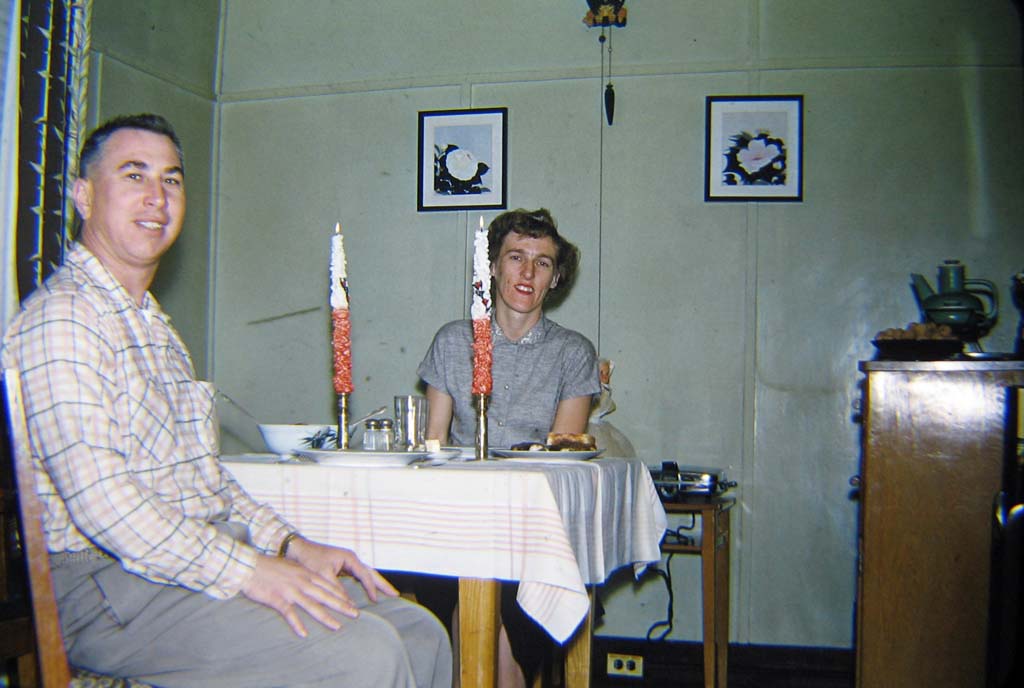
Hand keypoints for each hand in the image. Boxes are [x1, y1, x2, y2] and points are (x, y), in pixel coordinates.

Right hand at [242, 552, 356, 637]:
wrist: (249, 565)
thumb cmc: (270, 567)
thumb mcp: (292, 568)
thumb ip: (304, 575)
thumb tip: (314, 582)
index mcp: (306, 574)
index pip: (328, 586)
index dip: (342, 595)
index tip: (353, 604)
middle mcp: (301, 581)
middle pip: (325, 595)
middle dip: (341, 606)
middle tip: (355, 614)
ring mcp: (290, 590)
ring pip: (311, 605)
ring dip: (325, 617)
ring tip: (337, 627)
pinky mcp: (277, 598)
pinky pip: (289, 613)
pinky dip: (296, 623)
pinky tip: (304, 634)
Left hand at [286, 536, 398, 603]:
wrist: (297, 549)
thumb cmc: (310, 559)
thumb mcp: (323, 575)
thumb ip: (336, 589)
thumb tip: (348, 604)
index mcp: (349, 558)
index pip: (364, 575)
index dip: (370, 588)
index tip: (374, 600)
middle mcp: (351, 559)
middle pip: (371, 572)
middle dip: (383, 584)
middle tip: (395, 594)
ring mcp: (347, 563)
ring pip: (366, 574)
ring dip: (376, 583)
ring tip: (388, 593)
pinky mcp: (342, 567)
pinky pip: (358, 576)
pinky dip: (365, 583)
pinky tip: (368, 591)